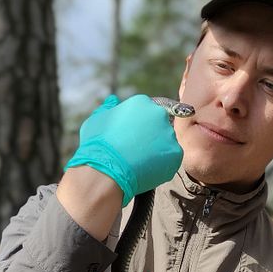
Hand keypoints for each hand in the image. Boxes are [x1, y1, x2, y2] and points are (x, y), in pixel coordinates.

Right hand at [64, 94, 182, 205]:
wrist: (105, 170)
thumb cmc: (97, 145)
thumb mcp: (97, 120)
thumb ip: (108, 108)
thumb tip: (112, 101)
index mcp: (141, 103)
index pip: (146, 111)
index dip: (139, 125)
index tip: (131, 136)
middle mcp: (158, 114)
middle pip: (160, 125)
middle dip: (151, 136)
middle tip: (136, 150)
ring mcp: (169, 134)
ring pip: (166, 142)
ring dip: (157, 151)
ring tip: (140, 162)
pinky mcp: (176, 154)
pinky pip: (171, 159)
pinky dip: (162, 165)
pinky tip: (146, 169)